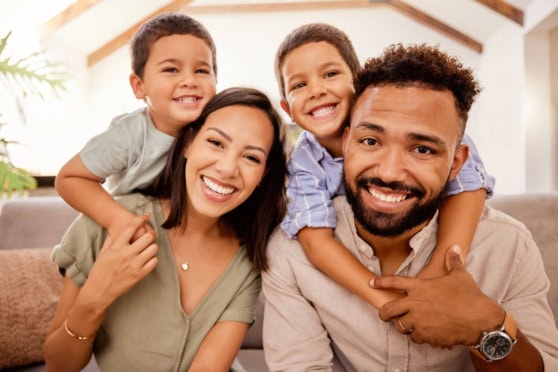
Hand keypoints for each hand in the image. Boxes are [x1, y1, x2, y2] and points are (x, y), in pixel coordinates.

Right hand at [82, 214, 158, 309]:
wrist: (98, 291)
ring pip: (153, 249)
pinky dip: (152, 259)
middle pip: (148, 237)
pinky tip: (147, 260)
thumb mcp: (103, 254)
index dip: (140, 219)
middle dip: (149, 235)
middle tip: (148, 237)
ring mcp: (134, 264)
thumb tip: (115, 234)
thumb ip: (110, 242)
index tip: (145, 216)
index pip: (132, 228)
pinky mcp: (139, 275)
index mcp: (117, 246)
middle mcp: (127, 254)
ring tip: (147, 250)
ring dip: (152, 248)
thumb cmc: (99, 272)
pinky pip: (154, 262)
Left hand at [372, 245, 503, 346]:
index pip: (394, 282)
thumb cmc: (470, 296)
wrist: (480, 319)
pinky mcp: (425, 334)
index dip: (381, 282)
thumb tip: (454, 248)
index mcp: (420, 286)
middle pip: (388, 309)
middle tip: (384, 314)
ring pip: (399, 326)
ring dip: (401, 326)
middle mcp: (415, 303)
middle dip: (384, 313)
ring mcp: (419, 320)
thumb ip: (452, 262)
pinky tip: (423, 334)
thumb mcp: (460, 275)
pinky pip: (413, 337)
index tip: (372, 283)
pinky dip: (416, 336)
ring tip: (406, 325)